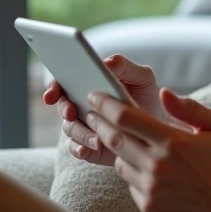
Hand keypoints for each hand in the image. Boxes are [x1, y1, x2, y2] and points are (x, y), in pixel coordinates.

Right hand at [43, 54, 165, 166]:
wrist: (157, 128)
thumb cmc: (146, 97)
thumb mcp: (141, 77)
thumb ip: (124, 66)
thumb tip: (106, 63)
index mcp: (89, 84)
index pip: (64, 81)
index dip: (54, 86)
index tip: (53, 93)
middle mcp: (81, 105)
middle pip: (62, 105)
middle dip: (64, 109)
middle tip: (72, 112)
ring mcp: (83, 126)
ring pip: (70, 128)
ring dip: (80, 132)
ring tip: (97, 137)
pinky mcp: (88, 146)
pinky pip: (77, 148)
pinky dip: (82, 148)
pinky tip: (93, 147)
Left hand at [85, 88, 210, 211]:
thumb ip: (190, 108)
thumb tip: (163, 93)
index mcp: (173, 142)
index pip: (127, 117)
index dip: (106, 104)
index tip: (96, 95)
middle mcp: (157, 166)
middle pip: (113, 138)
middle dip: (99, 122)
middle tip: (92, 113)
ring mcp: (151, 189)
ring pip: (120, 162)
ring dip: (118, 149)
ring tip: (125, 141)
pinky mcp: (149, 207)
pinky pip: (130, 184)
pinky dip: (134, 173)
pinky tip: (147, 169)